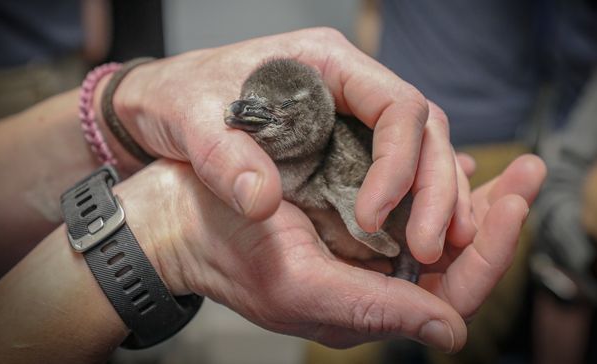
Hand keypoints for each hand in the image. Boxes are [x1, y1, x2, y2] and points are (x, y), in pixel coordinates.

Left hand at [110, 27, 472, 263]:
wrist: (163, 102)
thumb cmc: (181, 96)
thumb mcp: (192, 119)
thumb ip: (224, 159)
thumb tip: (262, 203)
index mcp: (326, 63)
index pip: (396, 104)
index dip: (401, 161)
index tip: (375, 214)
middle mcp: (350, 86)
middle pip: (422, 130)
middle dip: (433, 189)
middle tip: (429, 247)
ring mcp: (349, 115)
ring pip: (417, 151)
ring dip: (431, 201)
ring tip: (432, 250)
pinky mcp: (341, 144)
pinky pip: (390, 171)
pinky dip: (407, 204)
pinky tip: (412, 238)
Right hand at [117, 154, 544, 352]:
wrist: (181, 221)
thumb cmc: (230, 250)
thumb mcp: (302, 285)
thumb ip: (377, 309)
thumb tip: (453, 333)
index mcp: (363, 310)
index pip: (451, 293)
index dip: (491, 250)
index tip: (515, 198)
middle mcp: (370, 286)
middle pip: (455, 262)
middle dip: (498, 218)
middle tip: (530, 172)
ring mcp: (359, 255)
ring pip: (436, 235)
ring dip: (475, 202)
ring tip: (508, 171)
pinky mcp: (345, 227)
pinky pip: (406, 212)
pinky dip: (436, 190)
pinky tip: (455, 166)